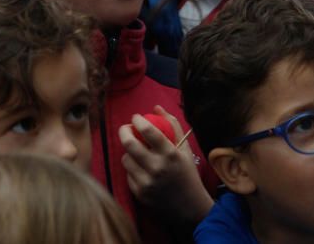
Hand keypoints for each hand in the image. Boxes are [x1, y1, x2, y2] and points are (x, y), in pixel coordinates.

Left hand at [118, 106, 212, 225]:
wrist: (189, 206)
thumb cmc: (187, 173)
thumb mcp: (185, 148)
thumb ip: (172, 125)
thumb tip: (156, 107)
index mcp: (171, 154)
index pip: (149, 131)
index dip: (138, 120)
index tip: (136, 117)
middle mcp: (158, 168)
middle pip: (129, 144)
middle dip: (124, 131)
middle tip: (126, 128)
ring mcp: (147, 182)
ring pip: (125, 159)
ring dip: (128, 152)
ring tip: (136, 151)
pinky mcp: (140, 194)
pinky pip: (128, 174)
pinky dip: (132, 169)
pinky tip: (141, 169)